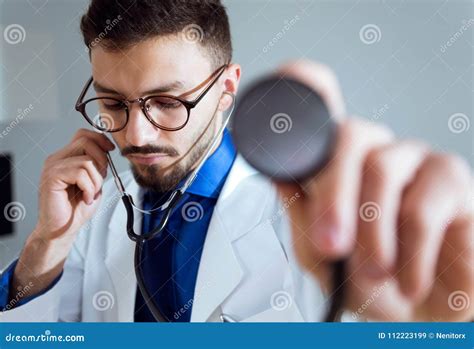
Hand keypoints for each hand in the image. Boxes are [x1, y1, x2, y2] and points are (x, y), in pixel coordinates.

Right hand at [35, 128, 113, 240]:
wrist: (62, 229)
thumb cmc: (76, 208)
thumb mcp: (93, 182)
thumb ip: (96, 165)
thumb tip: (108, 149)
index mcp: (66, 157)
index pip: (83, 134)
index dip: (100, 139)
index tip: (111, 151)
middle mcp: (57, 159)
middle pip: (86, 142)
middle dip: (102, 161)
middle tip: (100, 180)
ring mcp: (52, 167)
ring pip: (87, 161)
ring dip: (96, 181)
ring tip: (90, 194)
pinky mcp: (51, 177)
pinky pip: (80, 173)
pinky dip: (89, 188)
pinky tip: (85, 199)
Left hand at [276, 60, 472, 321]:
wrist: (419, 317)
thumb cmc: (368, 280)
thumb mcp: (321, 256)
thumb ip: (301, 216)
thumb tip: (278, 176)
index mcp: (336, 162)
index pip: (321, 104)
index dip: (302, 85)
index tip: (284, 86)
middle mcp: (375, 150)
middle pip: (350, 134)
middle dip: (333, 195)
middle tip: (330, 245)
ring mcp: (414, 160)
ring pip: (382, 168)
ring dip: (372, 231)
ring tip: (372, 273)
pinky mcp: (452, 181)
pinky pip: (423, 205)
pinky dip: (410, 252)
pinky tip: (408, 280)